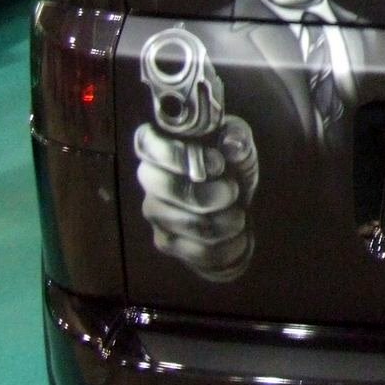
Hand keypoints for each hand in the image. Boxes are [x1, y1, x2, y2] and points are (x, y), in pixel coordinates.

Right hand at [134, 116, 258, 281]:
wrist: (237, 205)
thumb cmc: (231, 166)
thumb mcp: (239, 143)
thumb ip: (237, 136)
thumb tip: (233, 143)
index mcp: (162, 146)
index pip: (146, 143)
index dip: (176, 154)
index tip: (217, 163)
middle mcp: (150, 178)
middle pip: (164, 187)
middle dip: (207, 193)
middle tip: (232, 191)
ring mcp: (156, 212)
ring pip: (187, 222)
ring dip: (224, 219)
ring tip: (237, 212)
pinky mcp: (166, 242)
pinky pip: (199, 249)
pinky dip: (228, 242)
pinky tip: (235, 231)